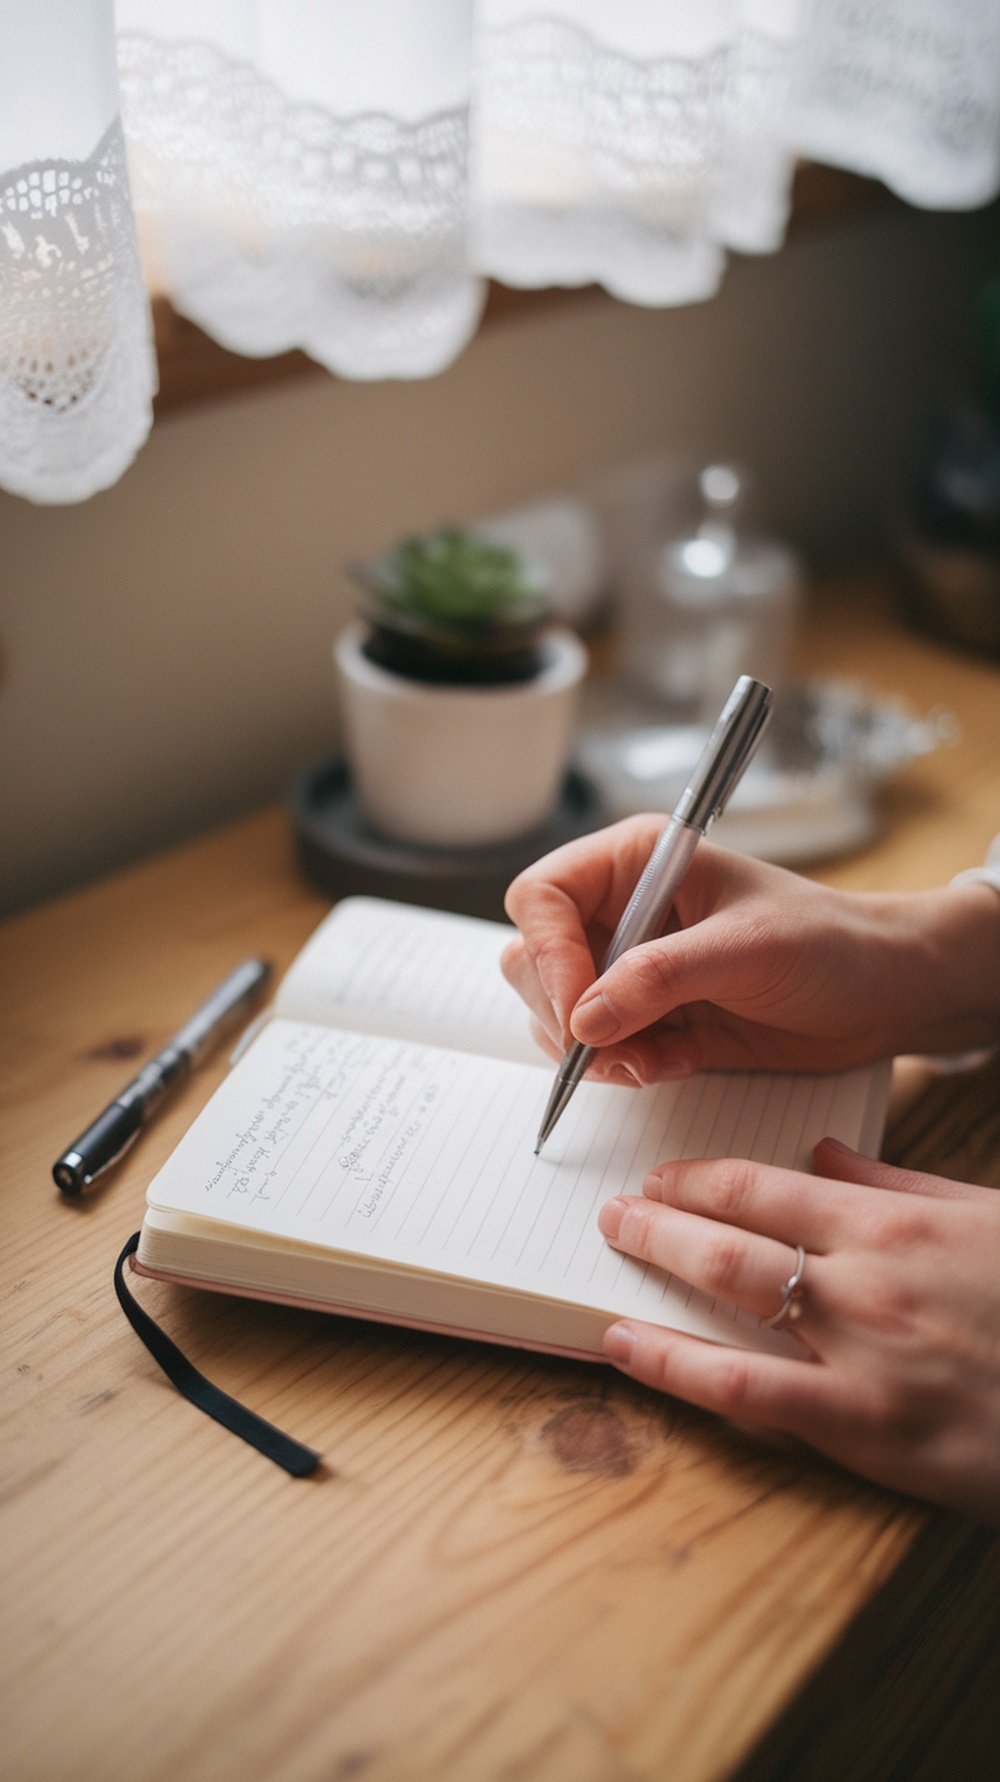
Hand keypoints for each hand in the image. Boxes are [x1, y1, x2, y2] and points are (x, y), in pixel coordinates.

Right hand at [502, 817, 999, 1083]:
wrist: (879, 995)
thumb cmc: (827, 944)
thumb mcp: (745, 950)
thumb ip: (659, 978)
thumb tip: (584, 1019)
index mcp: (635, 861)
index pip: (542, 896)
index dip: (547, 953)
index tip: (578, 1008)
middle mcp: (620, 911)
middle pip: (534, 960)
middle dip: (567, 1012)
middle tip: (613, 1046)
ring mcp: (628, 967)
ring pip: (557, 1013)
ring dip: (598, 1049)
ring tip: (658, 1058)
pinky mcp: (645, 1017)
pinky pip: (597, 1050)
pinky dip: (624, 1067)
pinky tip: (676, 1063)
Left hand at [596, 1140, 999, 1522]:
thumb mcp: (986, 1219)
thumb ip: (898, 1187)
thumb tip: (825, 1158)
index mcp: (895, 1224)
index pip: (767, 1187)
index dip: (702, 1179)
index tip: (663, 1177)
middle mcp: (866, 1280)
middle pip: (733, 1236)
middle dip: (661, 1218)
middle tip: (616, 1210)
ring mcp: (861, 1356)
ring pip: (729, 1301)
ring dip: (656, 1272)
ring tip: (610, 1256)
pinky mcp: (866, 1431)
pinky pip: (747, 1395)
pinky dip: (674, 1369)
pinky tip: (626, 1349)